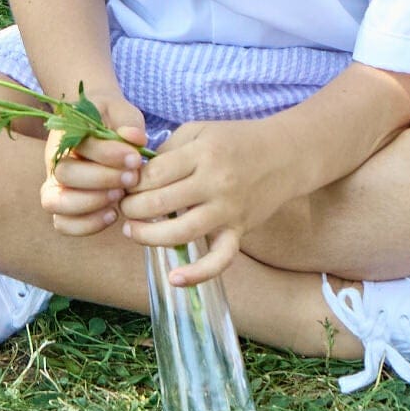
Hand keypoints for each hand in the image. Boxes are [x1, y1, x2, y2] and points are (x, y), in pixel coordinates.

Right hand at [40, 89, 146, 238]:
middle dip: (102, 179)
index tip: (135, 157)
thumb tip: (136, 139)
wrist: (101, 125)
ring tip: (120, 196)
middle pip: (65, 174)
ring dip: (90, 203)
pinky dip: (86, 225)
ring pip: (55, 202)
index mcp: (65, 131)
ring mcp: (55, 185)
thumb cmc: (111, 119)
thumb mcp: (121, 111)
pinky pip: (62, 223)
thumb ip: (128, 121)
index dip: (108, 154)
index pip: (79, 145)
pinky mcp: (64, 207)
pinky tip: (113, 214)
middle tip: (131, 178)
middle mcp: (55, 159)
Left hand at [116, 118, 288, 284]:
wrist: (286, 154)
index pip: (154, 174)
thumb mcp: (198, 131)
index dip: (131, 183)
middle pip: (160, 203)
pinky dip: (197, 274)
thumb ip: (167, 151)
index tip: (123, 185)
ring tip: (132, 231)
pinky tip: (174, 279)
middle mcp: (215, 183)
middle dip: (132, 209)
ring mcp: (228, 210)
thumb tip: (136, 174)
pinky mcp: (240, 231)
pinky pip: (219, 260)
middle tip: (124, 207)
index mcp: (202, 154)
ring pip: (181, 233)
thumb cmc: (236, 139)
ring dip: (148, 236)